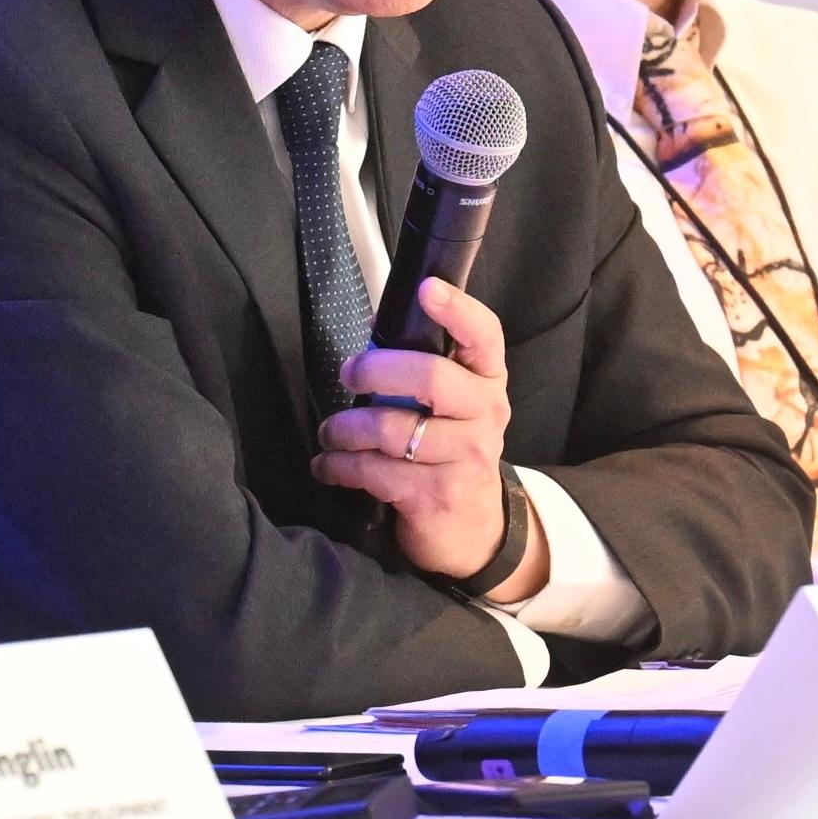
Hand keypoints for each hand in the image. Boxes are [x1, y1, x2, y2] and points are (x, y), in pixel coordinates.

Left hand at [314, 278, 547, 600]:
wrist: (476, 530)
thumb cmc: (453, 452)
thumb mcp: (457, 407)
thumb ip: (426, 368)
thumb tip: (376, 327)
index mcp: (488, 381)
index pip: (484, 336)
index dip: (458, 309)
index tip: (427, 288)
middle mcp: (485, 413)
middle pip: (431, 377)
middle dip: (376, 370)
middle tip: (349, 374)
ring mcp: (465, 456)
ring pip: (392, 429)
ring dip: (346, 428)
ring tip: (331, 432)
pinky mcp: (435, 494)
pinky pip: (375, 471)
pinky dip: (340, 466)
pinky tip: (329, 465)